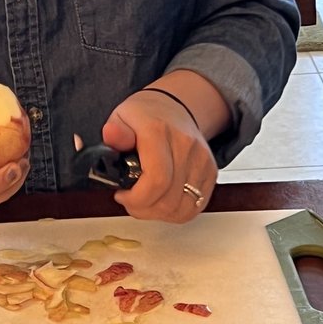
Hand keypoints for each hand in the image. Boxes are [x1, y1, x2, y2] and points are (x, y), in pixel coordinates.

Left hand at [102, 90, 217, 222]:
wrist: (174, 109)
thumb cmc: (145, 118)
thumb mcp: (121, 117)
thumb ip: (114, 132)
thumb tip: (111, 135)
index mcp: (160, 132)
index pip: (157, 180)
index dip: (138, 199)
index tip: (123, 196)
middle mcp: (186, 146)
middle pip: (169, 200)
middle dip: (144, 209)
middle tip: (131, 201)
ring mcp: (202, 161)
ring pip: (182, 209)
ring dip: (159, 213)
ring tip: (146, 202)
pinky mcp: (211, 174)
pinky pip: (194, 208)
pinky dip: (175, 213)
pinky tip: (162, 202)